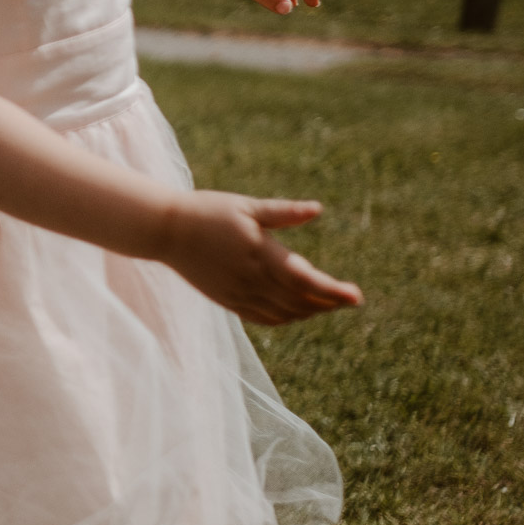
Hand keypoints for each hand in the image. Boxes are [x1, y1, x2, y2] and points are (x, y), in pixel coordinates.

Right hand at [158, 190, 361, 325]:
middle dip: (329, 303)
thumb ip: (283, 212)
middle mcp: (252, 279)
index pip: (307, 281)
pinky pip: (263, 318)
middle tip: (350, 298)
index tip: (357, 297)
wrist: (165, 231)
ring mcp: (239, 294)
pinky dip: (285, 318)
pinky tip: (295, 312)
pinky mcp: (228, 300)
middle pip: (300, 301)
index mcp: (261, 254)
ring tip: (327, 304)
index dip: (334, 291)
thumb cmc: (208, 211)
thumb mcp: (246, 206)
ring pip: (284, 313)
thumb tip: (317, 209)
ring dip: (309, 311)